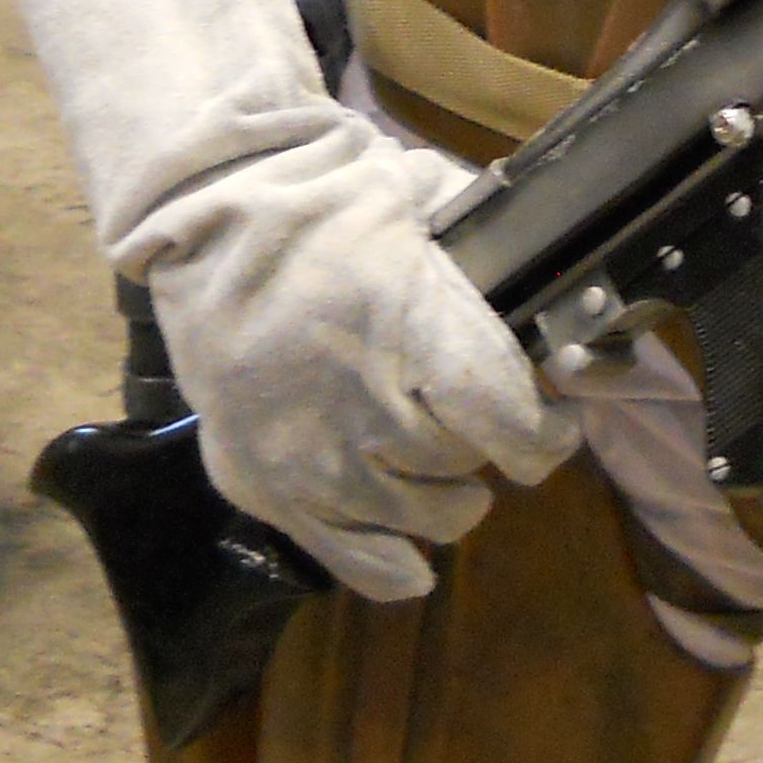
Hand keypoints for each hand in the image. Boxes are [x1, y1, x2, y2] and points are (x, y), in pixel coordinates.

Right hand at [159, 131, 573, 599]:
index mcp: (411, 332)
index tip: (557, 420)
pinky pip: (353, 560)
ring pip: (422, 518)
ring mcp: (310, 461)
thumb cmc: (323, 202)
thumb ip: (486, 243)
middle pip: (462, 466)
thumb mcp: (418, 195)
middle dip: (483, 442)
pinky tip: (414, 562)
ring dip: (445, 494)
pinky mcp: (266, 488)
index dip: (545, 434)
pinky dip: (394, 566)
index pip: (506, 422)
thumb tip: (552, 275)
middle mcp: (363, 412)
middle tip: (473, 412)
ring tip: (437, 459)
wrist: (206, 222)